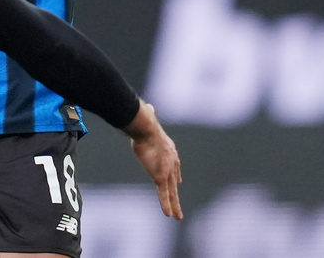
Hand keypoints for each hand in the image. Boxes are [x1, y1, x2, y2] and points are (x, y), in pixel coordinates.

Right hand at [122, 100, 183, 219]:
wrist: (147, 128)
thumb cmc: (144, 121)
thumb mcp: (148, 120)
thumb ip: (148, 116)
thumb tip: (147, 107)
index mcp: (169, 149)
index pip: (174, 165)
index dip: (175, 174)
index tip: (178, 181)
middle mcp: (171, 161)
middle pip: (174, 181)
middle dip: (176, 193)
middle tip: (179, 205)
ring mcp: (167, 170)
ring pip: (171, 192)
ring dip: (174, 205)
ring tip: (177, 217)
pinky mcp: (160, 176)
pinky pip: (164, 194)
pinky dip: (166, 204)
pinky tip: (168, 214)